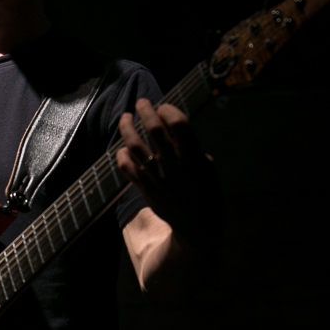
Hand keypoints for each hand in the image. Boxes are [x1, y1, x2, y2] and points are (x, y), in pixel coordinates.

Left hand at [115, 99, 221, 247]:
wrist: (197, 227)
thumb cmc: (205, 193)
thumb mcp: (207, 169)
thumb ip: (191, 148)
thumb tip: (173, 128)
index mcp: (194, 158)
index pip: (179, 124)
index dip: (169, 110)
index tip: (164, 106)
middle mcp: (174, 165)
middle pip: (154, 130)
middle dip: (146, 111)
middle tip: (142, 102)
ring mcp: (157, 177)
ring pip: (135, 146)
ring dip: (127, 128)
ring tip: (125, 118)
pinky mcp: (145, 188)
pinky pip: (127, 167)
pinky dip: (122, 154)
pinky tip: (123, 148)